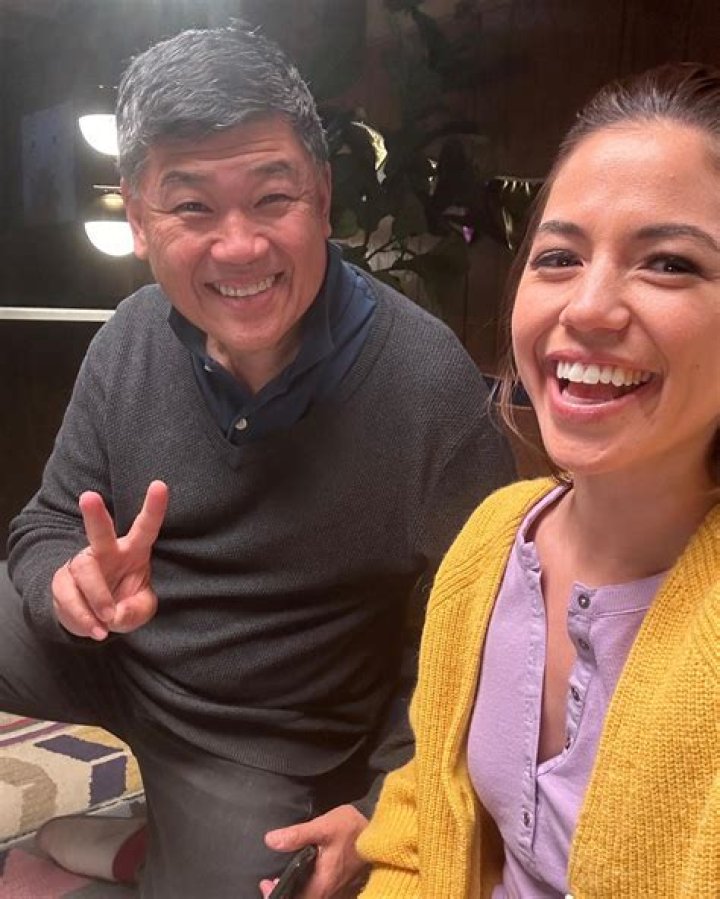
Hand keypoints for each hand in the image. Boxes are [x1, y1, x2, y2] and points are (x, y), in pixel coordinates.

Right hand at [51, 480, 168, 639]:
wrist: (95, 619)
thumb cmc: (124, 604)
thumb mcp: (140, 610)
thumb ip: (136, 610)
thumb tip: (116, 614)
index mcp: (134, 551)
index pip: (146, 527)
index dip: (153, 508)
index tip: (160, 485)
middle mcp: (106, 552)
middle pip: (99, 532)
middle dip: (94, 515)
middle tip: (89, 497)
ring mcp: (82, 565)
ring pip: (84, 569)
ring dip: (97, 596)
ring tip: (108, 618)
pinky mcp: (62, 582)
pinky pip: (67, 594)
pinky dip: (82, 615)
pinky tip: (96, 629)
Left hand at [260, 804, 368, 898]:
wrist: (377, 828)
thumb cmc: (351, 828)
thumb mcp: (323, 827)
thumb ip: (297, 835)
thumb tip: (270, 841)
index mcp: (323, 884)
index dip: (279, 895)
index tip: (266, 884)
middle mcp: (329, 891)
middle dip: (284, 894)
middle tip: (268, 881)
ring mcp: (335, 887)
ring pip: (310, 897)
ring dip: (293, 891)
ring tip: (278, 879)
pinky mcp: (338, 881)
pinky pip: (317, 891)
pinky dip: (304, 887)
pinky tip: (298, 875)